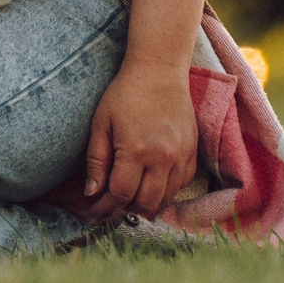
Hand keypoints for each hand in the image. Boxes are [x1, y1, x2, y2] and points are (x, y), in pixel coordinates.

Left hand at [81, 60, 198, 220]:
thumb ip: (96, 160)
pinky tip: (150, 185)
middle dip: (125, 210)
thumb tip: (91, 192)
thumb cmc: (125, 94)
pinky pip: (180, 186)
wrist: (159, 72)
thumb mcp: (101, 123)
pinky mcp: (192, 154)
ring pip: (165, 199)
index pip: (120, 194)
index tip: (94, 210)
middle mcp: (163, 158)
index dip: (105, 207)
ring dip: (146, 204)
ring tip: (129, 197)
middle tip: (110, 205)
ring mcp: (181, 157)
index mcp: (136, 150)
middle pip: (145, 203)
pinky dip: (164, 192)